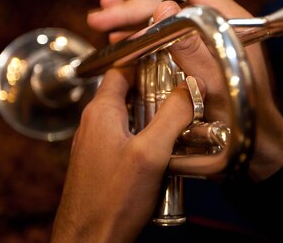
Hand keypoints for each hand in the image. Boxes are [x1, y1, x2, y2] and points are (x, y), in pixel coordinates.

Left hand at [51, 68, 203, 241]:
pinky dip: (145, 134)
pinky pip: (126, 136)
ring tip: (180, 120)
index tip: (170, 59)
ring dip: (152, 114)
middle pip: (127, 91)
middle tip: (183, 93)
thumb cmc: (111, 201)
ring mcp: (96, 143)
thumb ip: (172, 116)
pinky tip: (164, 150)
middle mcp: (94, 123)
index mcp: (101, 112)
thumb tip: (193, 87)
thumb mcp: (150, 154)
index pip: (121, 68)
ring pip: (128, 115)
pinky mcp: (102, 161)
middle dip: (156, 89)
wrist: (89, 241)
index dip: (145, 59)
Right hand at [88, 0, 282, 180]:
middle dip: (132, 6)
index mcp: (229, 19)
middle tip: (100, 14)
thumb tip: (161, 8)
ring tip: (102, 20)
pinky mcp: (198, 54)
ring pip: (164, 18)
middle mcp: (217, 23)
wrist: (256, 140)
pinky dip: (142, 36)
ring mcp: (207, 38)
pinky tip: (121, 39)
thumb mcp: (212, 78)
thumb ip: (187, 43)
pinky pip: (167, 36)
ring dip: (132, 18)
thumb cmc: (242, 111)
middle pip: (170, 2)